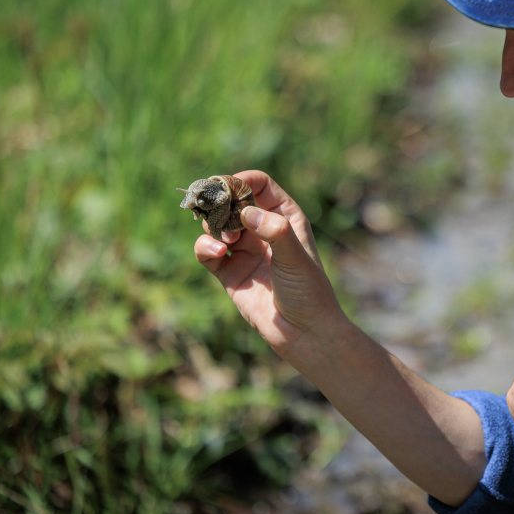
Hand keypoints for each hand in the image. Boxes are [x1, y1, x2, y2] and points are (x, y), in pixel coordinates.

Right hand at [193, 170, 341, 352]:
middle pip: (233, 202)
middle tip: (213, 207)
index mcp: (285, 217)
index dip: (241, 181)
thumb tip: (247, 212)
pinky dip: (205, 248)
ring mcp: (245, 250)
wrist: (303, 332)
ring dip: (213, 225)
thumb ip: (274, 232)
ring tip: (225, 239)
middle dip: (220, 202)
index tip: (225, 185)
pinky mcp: (229, 271)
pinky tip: (216, 252)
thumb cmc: (308, 291)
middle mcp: (263, 229)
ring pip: (217, 225)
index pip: (259, 185)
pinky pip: (208, 251)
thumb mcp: (295, 257)